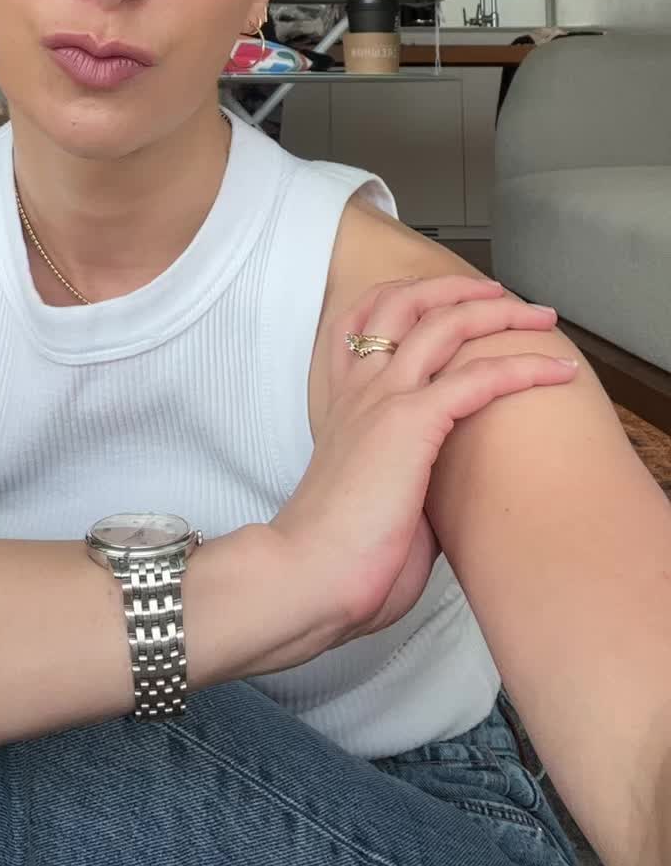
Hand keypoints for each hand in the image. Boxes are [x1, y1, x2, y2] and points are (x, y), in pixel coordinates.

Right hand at [256, 275, 576, 669]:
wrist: (308, 576)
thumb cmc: (337, 557)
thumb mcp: (372, 497)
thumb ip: (405, 477)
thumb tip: (442, 491)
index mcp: (343, 404)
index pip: (359, 321)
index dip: (400, 298)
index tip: (441, 299)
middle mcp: (361, 389)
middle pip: (404, 302)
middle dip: (456, 289)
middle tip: (499, 295)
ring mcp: (384, 399)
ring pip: (444, 324)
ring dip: (498, 313)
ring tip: (538, 316)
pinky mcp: (412, 422)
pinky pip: (479, 377)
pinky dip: (523, 368)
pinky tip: (556, 371)